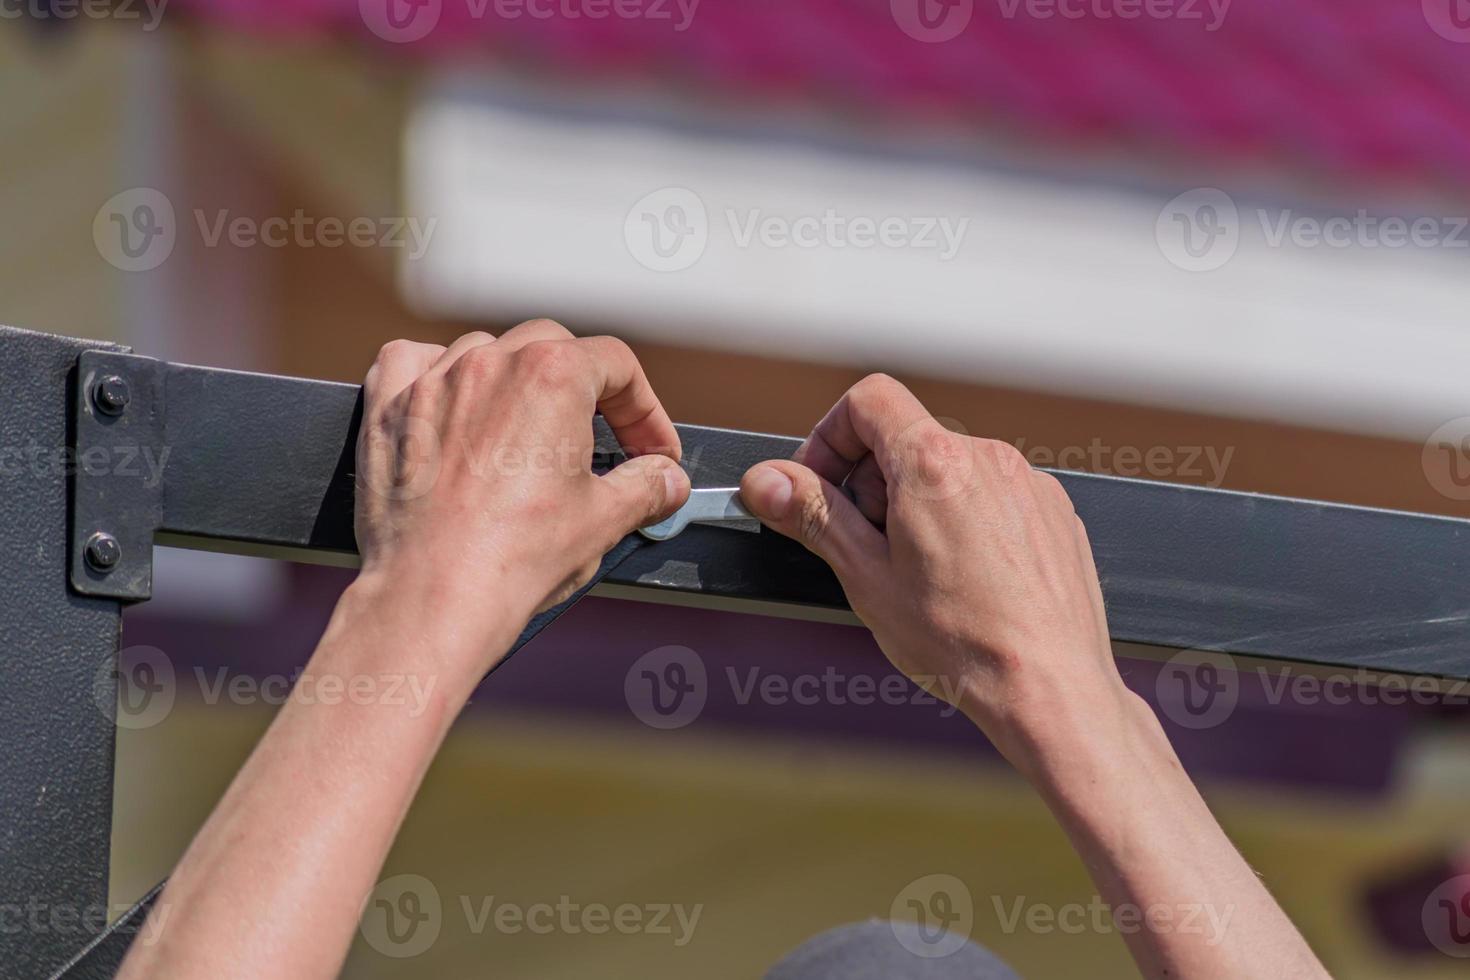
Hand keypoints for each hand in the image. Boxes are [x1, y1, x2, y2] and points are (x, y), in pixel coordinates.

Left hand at [354, 320, 689, 674]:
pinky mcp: (388, 410)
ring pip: (486, 352)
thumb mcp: (604, 520)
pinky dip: (436, 375)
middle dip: (586, 390)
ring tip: (529, 432)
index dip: (645, 410)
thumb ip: (646, 487)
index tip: (650, 450)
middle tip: (601, 441)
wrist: (433, 598)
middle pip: (554, 348)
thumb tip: (666, 481)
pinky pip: (410, 362)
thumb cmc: (516, 558)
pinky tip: (453, 404)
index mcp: (552, 376)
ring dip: (515, 382)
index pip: (617, 365)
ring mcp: (434, 383)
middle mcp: (491, 363)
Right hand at [739, 374, 1141, 773]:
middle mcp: (988, 459)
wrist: (1048, 689)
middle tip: (868, 547)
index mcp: (934, 465)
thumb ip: (813, 515)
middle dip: (873, 483)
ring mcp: (1028, 483)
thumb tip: (765, 481)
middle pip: (907, 439)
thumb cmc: (964, 642)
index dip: (831, 436)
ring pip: (950, 470)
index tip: (821, 484)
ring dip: (919, 505)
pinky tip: (964, 578)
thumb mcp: (866, 576)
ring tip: (920, 573)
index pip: (868, 400)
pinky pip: (993, 496)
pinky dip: (967, 522)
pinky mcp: (1054, 511)